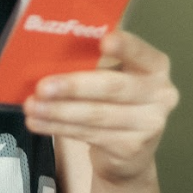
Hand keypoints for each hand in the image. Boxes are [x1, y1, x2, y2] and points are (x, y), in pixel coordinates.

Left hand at [22, 29, 177, 183]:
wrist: (131, 151)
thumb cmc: (115, 99)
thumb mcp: (114, 74)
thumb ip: (94, 61)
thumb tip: (50, 48)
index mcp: (155, 67)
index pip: (141, 53)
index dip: (125, 47)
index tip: (104, 41)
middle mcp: (160, 95)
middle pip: (113, 88)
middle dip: (74, 87)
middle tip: (43, 86)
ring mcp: (148, 125)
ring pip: (96, 115)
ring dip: (59, 111)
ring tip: (32, 106)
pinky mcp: (131, 148)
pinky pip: (88, 134)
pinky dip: (59, 127)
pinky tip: (39, 122)